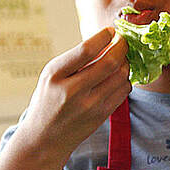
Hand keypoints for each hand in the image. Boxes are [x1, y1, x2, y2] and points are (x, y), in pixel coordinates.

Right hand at [15, 26, 130, 151]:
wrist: (44, 138)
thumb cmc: (48, 100)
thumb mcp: (52, 76)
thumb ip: (75, 59)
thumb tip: (107, 40)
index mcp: (55, 76)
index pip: (86, 50)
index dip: (104, 37)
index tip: (110, 31)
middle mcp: (72, 91)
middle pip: (110, 62)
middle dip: (122, 47)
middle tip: (122, 41)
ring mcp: (89, 106)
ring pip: (121, 76)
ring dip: (125, 63)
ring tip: (119, 59)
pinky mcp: (101, 115)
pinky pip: (123, 91)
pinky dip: (124, 79)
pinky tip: (117, 77)